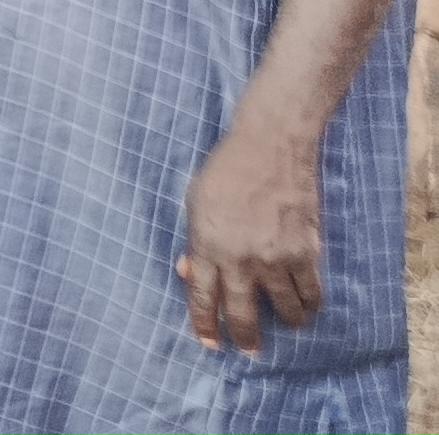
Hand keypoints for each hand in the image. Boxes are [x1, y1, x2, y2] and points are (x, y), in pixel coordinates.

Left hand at [181, 113, 326, 353]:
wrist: (269, 150)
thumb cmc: (226, 171)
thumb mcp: (196, 204)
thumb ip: (195, 243)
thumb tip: (189, 273)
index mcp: (207, 245)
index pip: (203, 297)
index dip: (206, 325)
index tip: (211, 344)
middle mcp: (240, 259)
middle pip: (243, 314)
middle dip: (246, 338)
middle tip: (250, 349)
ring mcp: (276, 259)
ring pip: (285, 310)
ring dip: (286, 322)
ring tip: (286, 324)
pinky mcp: (306, 253)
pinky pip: (311, 293)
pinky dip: (310, 304)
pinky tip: (306, 305)